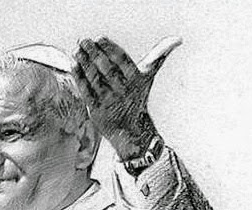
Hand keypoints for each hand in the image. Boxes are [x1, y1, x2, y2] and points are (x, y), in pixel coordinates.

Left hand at [72, 36, 181, 159]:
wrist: (130, 130)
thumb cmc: (137, 96)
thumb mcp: (147, 77)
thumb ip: (158, 56)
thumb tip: (178, 39)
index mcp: (136, 79)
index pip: (122, 60)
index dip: (110, 48)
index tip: (99, 38)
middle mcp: (123, 90)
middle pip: (106, 68)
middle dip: (94, 53)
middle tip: (84, 40)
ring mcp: (109, 100)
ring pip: (94, 79)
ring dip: (84, 63)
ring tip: (76, 50)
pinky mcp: (97, 110)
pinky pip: (86, 91)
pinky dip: (79, 78)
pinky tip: (74, 65)